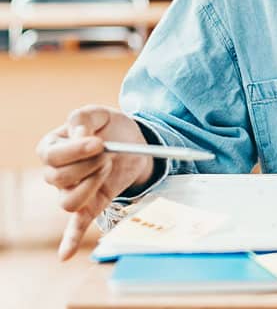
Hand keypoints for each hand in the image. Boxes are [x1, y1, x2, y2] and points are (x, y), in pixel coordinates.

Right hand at [36, 105, 154, 259]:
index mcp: (52, 147)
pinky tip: (65, 255)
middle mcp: (56, 173)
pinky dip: (70, 241)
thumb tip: (78, 133)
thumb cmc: (110, 126)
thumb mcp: (100, 113)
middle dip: (88, 165)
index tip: (99, 143)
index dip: (75, 150)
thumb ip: (84, 117)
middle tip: (108, 154)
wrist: (134, 141)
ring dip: (90, 186)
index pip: (50, 156)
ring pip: (67, 202)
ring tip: (107, 169)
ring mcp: (71, 191)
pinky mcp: (90, 205)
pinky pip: (75, 227)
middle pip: (58, 179)